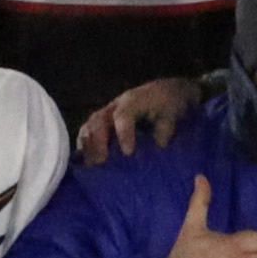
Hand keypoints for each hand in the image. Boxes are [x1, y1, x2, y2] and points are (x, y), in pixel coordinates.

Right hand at [77, 73, 213, 161]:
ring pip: (90, 125)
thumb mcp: (172, 112)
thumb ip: (165, 127)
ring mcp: (106, 112)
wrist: (164, 92)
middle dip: (98, 142)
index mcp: (133, 101)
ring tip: (92, 165)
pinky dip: (84, 144)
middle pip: (99, 120)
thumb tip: (159, 145)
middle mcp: (115, 105)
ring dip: (88, 145)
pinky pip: (87, 130)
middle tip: (102, 162)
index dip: (123, 134)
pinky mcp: (102, 121)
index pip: (123, 116)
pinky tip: (84, 160)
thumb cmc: (168, 103)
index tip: (128, 153)